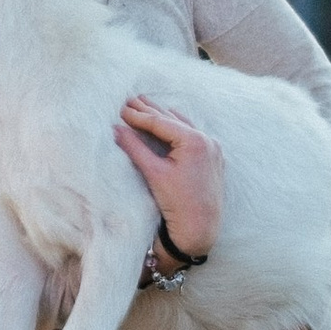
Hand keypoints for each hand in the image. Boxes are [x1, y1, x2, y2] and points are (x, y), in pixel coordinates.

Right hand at [114, 93, 222, 259]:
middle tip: (131, 99)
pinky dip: (177, 128)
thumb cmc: (178, 204)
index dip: (139, 115)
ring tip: (146, 105)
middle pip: (172, 120)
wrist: (200, 230)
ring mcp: (213, 148)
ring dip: (164, 117)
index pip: (161, 123)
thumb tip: (117, 128)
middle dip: (150, 110)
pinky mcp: (213, 158)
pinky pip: (193, 135)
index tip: (122, 108)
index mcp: (194, 141)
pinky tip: (168, 122)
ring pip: (184, 126)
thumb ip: (135, 148)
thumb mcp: (154, 173)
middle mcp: (207, 140)